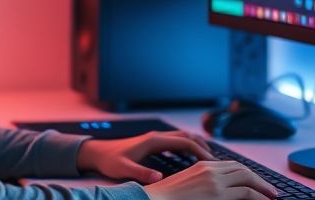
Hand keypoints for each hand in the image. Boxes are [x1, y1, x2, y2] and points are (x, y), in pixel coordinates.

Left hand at [76, 130, 214, 183]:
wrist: (97, 153)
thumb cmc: (110, 160)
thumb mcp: (124, 169)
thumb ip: (141, 173)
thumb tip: (159, 178)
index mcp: (154, 140)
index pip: (185, 142)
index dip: (200, 151)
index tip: (212, 162)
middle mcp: (157, 136)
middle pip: (188, 136)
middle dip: (203, 147)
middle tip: (216, 161)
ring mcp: (155, 138)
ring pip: (183, 138)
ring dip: (197, 145)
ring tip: (209, 160)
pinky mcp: (153, 143)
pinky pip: (176, 142)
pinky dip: (188, 147)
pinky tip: (191, 159)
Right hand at [143, 160, 278, 199]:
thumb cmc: (163, 199)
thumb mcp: (186, 186)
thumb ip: (202, 185)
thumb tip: (215, 193)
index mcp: (201, 166)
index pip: (231, 166)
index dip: (247, 173)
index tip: (255, 182)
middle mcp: (210, 170)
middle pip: (243, 170)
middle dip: (259, 179)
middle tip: (270, 190)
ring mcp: (214, 182)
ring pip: (248, 179)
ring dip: (263, 188)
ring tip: (272, 196)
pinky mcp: (217, 195)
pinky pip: (246, 193)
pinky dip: (259, 197)